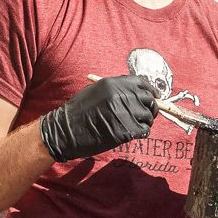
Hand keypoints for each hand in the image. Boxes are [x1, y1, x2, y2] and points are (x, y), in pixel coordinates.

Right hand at [39, 75, 157, 160]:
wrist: (64, 131)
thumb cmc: (78, 112)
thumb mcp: (95, 91)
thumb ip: (116, 90)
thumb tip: (138, 94)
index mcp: (113, 84)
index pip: (142, 83)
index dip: (150, 91)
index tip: (153, 97)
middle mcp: (120, 96)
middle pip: (148, 100)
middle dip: (149, 108)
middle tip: (144, 116)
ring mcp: (123, 113)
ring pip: (148, 116)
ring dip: (145, 122)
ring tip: (134, 125)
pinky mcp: (124, 130)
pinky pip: (144, 130)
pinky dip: (141, 133)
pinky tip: (132, 134)